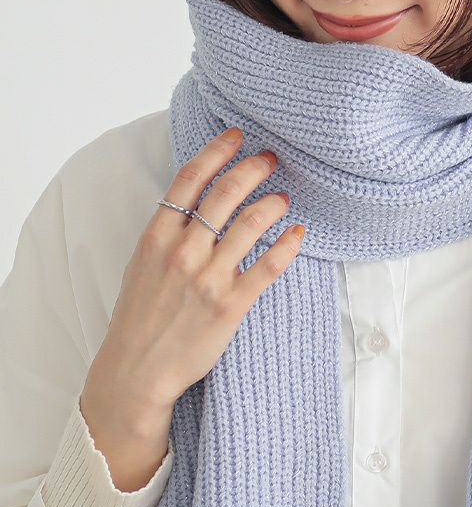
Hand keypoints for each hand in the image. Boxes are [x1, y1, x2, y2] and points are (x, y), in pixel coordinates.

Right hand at [79, 126, 301, 489]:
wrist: (137, 370)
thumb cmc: (139, 320)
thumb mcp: (141, 267)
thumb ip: (166, 235)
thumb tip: (192, 206)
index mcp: (156, 237)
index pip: (189, 179)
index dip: (216, 151)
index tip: (236, 136)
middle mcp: (183, 251)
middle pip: (224, 194)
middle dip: (252, 169)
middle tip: (270, 159)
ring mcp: (209, 277)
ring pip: (250, 224)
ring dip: (272, 203)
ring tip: (284, 198)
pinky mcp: (231, 305)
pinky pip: (268, 266)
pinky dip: (287, 245)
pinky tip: (297, 233)